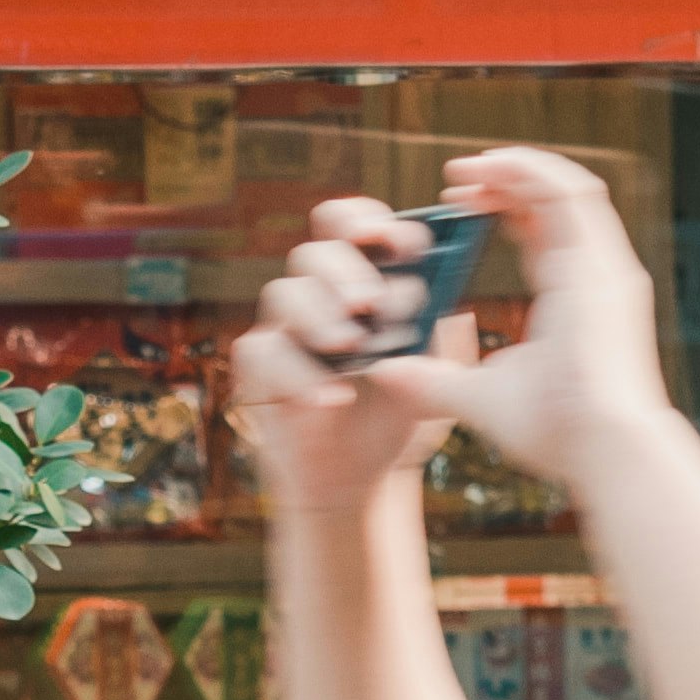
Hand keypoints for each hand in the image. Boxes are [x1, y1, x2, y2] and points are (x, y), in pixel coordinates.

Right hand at [230, 196, 464, 521]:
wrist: (357, 475)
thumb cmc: (392, 411)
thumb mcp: (429, 369)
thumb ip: (434, 328)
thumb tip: (441, 293)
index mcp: (360, 279)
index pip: (352, 225)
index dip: (371, 224)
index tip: (403, 247)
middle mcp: (317, 294)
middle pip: (315, 251)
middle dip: (345, 272)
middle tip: (370, 304)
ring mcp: (283, 327)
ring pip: (284, 291)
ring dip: (319, 316)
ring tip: (350, 348)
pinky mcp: (257, 365)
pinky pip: (264, 348)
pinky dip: (299, 373)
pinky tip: (332, 398)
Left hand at [355, 146, 674, 491]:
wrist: (602, 449)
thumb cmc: (556, 434)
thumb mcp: (479, 399)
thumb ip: (434, 380)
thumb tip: (383, 371)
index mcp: (575, 296)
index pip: (544, 230)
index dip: (503, 206)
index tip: (458, 204)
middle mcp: (597, 274)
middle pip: (556, 201)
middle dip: (507, 178)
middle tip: (456, 176)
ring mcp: (606, 267)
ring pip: (568, 186)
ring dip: (518, 166)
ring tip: (470, 166)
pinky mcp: (604, 264)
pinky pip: (571, 194)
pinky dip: (532, 172)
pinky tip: (493, 166)